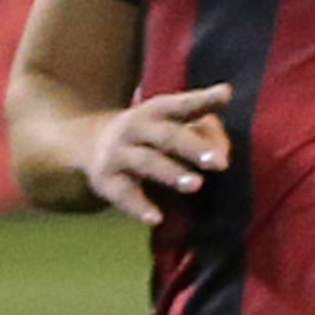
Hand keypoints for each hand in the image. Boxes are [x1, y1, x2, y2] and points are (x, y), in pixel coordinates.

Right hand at [82, 84, 233, 226]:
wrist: (88, 143)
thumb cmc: (151, 135)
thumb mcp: (173, 125)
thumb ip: (206, 133)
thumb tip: (223, 152)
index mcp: (157, 110)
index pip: (183, 104)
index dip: (204, 99)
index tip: (226, 95)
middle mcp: (136, 127)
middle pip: (167, 136)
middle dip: (193, 147)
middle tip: (220, 162)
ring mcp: (118, 153)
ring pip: (147, 162)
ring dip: (171, 174)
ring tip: (196, 185)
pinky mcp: (106, 180)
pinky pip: (123, 194)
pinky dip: (138, 207)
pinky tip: (156, 219)